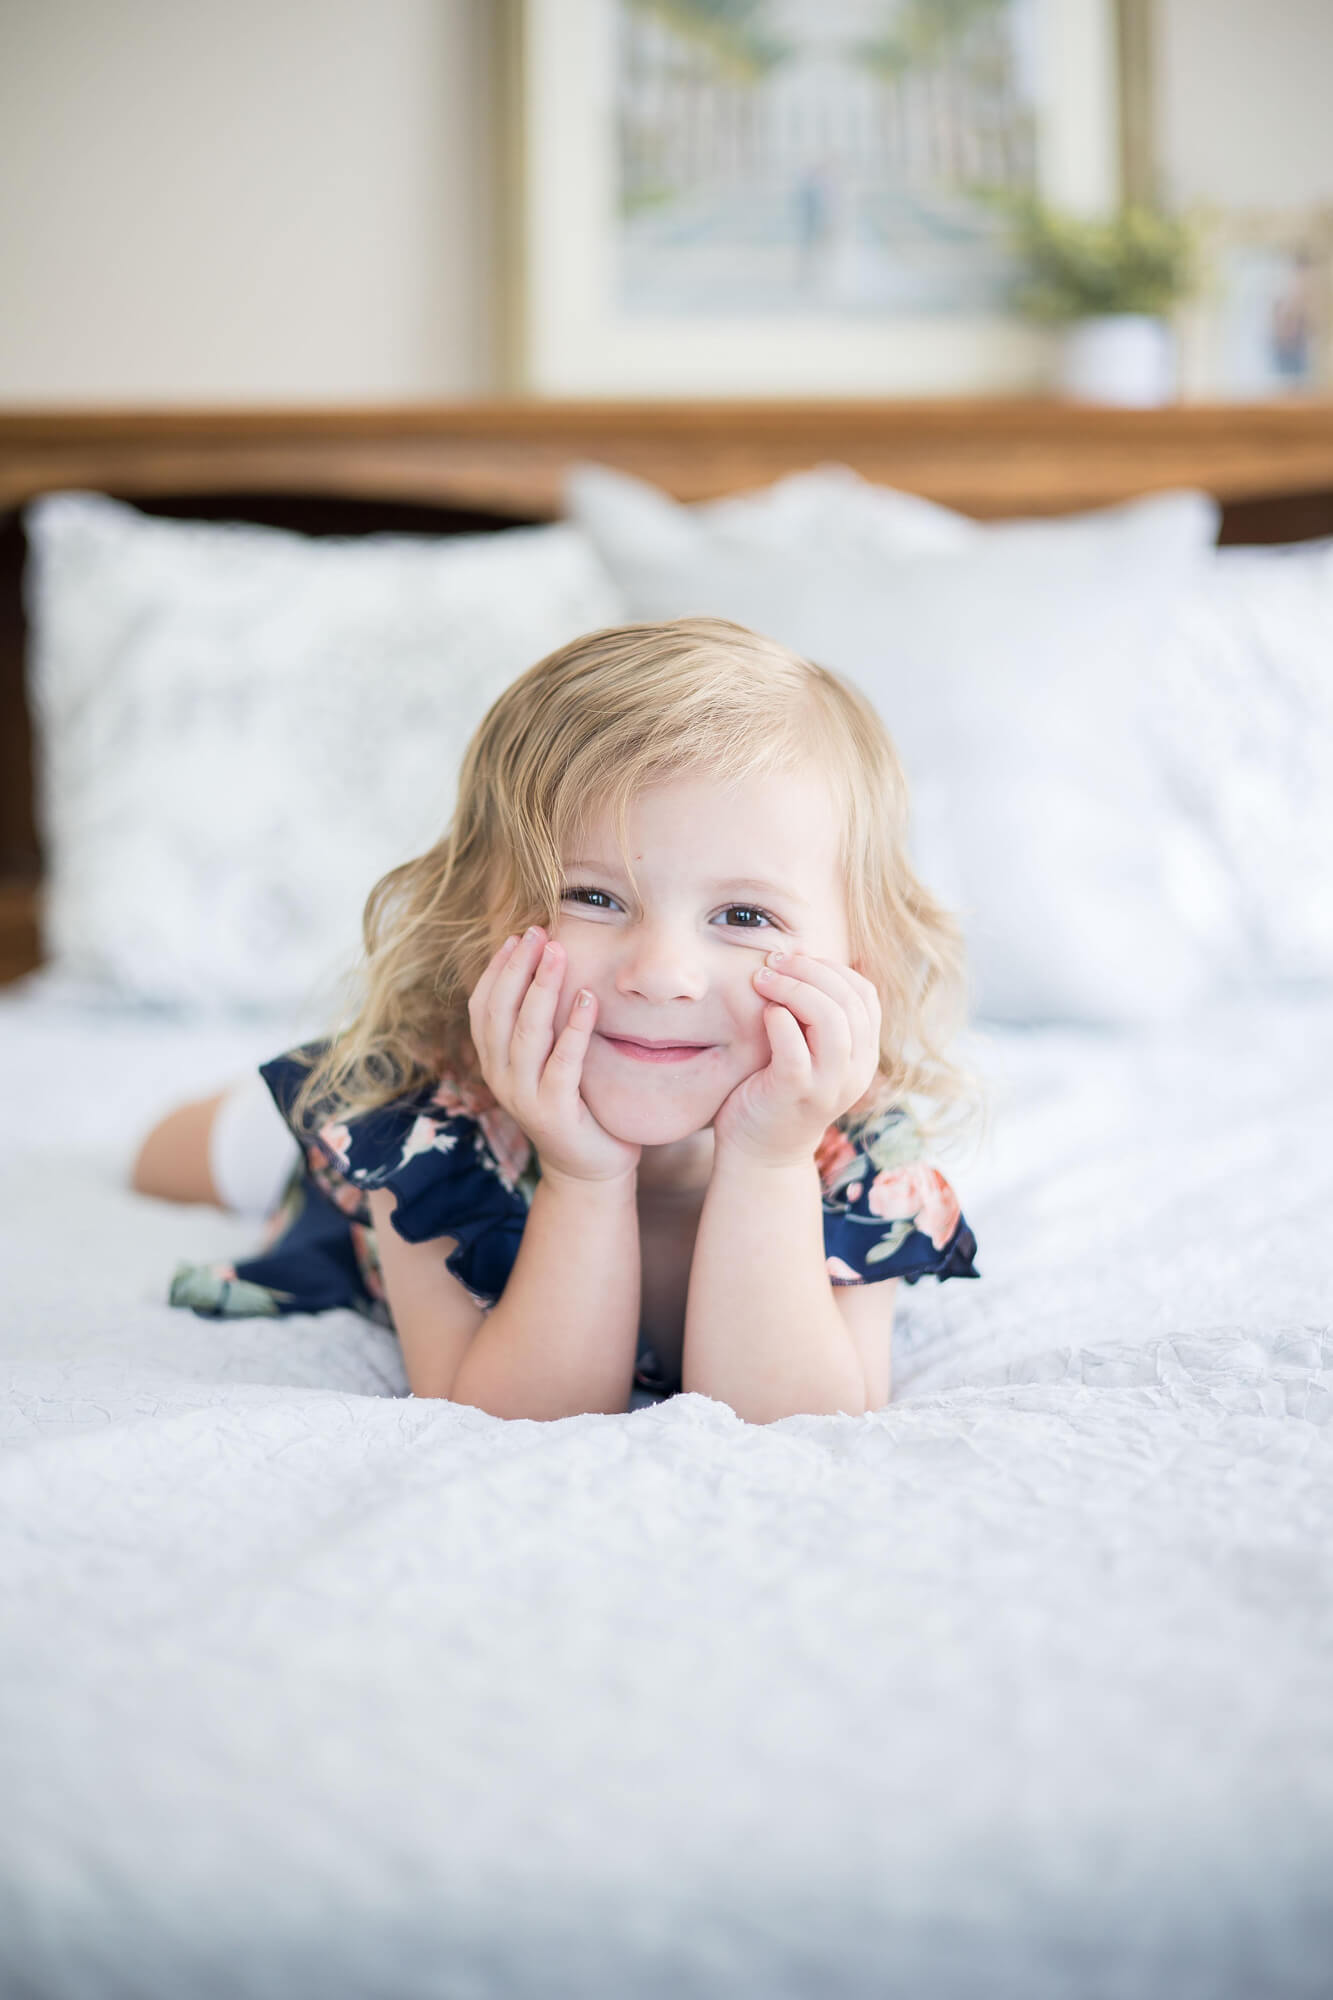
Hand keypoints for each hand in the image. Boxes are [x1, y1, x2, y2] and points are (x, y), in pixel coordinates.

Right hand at [467, 926, 640, 1185]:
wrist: (588, 1168)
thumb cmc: (574, 1103)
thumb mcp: (547, 1060)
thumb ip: (539, 1025)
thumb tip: (549, 967)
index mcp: (493, 1061)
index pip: (482, 1007)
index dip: (496, 970)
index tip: (517, 936)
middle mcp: (500, 1077)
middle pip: (499, 1013)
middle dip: (517, 968)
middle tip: (538, 932)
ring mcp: (524, 1096)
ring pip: (525, 1033)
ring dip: (541, 988)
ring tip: (558, 953)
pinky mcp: (554, 1111)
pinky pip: (562, 1062)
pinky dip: (573, 1027)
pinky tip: (587, 998)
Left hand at [712, 951, 881, 1168]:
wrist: (760, 1152)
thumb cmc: (777, 1090)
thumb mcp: (808, 1050)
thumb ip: (814, 1015)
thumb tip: (800, 956)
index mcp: (863, 1055)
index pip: (866, 995)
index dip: (833, 968)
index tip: (796, 958)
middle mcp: (855, 1071)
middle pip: (849, 1001)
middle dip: (810, 970)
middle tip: (773, 961)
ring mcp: (829, 1085)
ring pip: (831, 1021)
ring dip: (795, 989)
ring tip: (763, 979)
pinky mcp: (796, 1094)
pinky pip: (795, 1048)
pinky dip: (779, 1020)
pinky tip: (763, 1013)